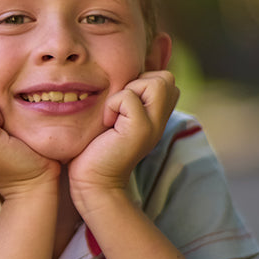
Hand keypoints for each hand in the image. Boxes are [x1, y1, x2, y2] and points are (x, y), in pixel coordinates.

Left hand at [69, 70, 178, 203]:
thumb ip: (124, 101)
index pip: (164, 79)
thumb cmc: (94, 150)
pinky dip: (112, 105)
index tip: (120, 104)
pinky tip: (106, 124)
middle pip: (165, 78)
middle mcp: (160, 119)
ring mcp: (154, 124)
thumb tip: (120, 76)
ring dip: (127, 92)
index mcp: (155, 115)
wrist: (93, 182)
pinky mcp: (141, 129)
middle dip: (138, 82)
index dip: (140, 81)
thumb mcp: (113, 119)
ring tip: (113, 115)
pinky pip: (129, 97)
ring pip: (156, 82)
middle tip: (119, 107)